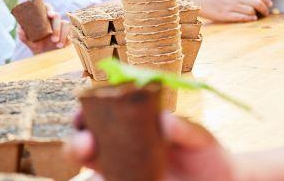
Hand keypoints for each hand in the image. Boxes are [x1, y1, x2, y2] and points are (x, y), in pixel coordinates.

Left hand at [18, 3, 69, 54]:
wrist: (47, 57)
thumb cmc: (37, 46)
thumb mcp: (29, 43)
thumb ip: (23, 37)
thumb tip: (20, 29)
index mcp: (43, 18)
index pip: (46, 8)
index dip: (49, 8)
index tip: (50, 15)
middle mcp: (53, 20)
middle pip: (57, 16)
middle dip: (56, 28)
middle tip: (53, 40)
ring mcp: (62, 26)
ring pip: (66, 24)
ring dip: (63, 34)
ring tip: (58, 45)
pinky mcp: (69, 32)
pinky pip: (72, 31)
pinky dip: (68, 38)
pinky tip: (64, 46)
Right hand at [66, 112, 234, 180]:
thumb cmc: (207, 154)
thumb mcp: (201, 138)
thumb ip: (185, 129)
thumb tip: (164, 119)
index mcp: (129, 124)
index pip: (99, 115)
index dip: (84, 112)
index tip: (82, 112)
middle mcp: (118, 147)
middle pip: (84, 143)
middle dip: (77, 142)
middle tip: (86, 143)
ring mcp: (120, 171)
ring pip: (91, 169)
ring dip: (83, 162)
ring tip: (92, 162)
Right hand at [183, 0, 272, 21]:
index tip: (270, 4)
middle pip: (256, 2)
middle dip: (265, 8)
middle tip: (267, 12)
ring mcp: (229, 6)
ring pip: (250, 10)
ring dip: (256, 14)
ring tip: (257, 16)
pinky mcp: (224, 15)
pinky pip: (241, 17)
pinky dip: (249, 18)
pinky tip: (251, 19)